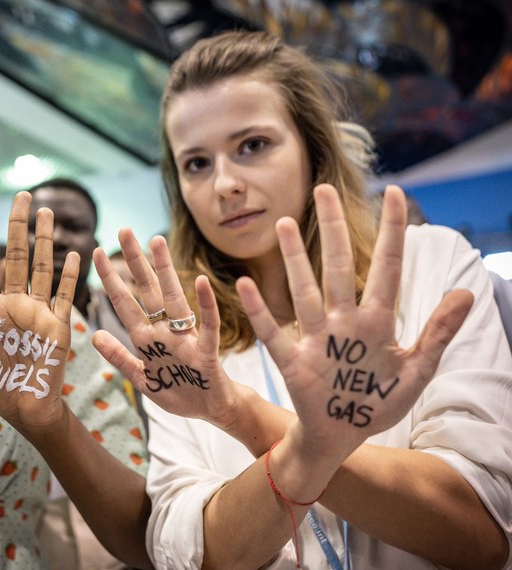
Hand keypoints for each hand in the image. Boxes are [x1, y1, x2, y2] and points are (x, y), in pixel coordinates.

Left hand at [0, 192, 76, 433]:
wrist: (26, 410)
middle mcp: (15, 303)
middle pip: (15, 256)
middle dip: (18, 226)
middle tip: (23, 196)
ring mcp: (38, 312)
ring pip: (41, 267)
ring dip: (44, 240)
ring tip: (46, 212)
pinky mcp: (58, 325)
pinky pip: (63, 295)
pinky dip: (68, 274)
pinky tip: (72, 253)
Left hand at [92, 227, 248, 429]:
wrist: (213, 411)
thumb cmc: (180, 392)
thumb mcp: (142, 379)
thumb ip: (120, 358)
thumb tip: (95, 335)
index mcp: (147, 340)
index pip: (125, 303)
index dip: (111, 279)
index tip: (97, 252)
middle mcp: (165, 332)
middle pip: (147, 291)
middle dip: (136, 262)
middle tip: (124, 229)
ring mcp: (186, 340)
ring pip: (174, 300)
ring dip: (166, 272)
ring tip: (158, 242)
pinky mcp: (206, 353)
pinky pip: (207, 326)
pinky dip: (205, 305)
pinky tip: (200, 281)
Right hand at [238, 184, 472, 460]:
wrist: (341, 436)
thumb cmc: (376, 402)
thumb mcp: (416, 372)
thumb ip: (437, 334)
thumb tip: (466, 294)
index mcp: (378, 323)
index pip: (387, 268)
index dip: (392, 231)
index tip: (394, 192)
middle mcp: (345, 322)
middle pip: (339, 267)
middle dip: (333, 228)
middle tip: (323, 189)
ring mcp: (317, 339)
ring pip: (305, 291)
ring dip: (295, 259)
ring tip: (286, 223)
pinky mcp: (293, 361)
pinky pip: (273, 332)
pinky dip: (260, 310)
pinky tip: (246, 284)